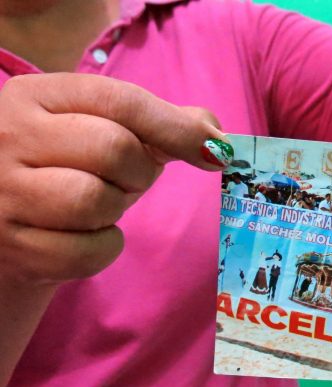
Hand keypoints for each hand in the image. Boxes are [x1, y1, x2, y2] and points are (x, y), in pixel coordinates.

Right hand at [0, 73, 225, 286]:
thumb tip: (214, 132)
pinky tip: (84, 236)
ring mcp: (4, 195)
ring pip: (96, 200)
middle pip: (113, 149)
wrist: (5, 219)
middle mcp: (8, 138)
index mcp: (33, 96)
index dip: (175, 126)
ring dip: (116, 209)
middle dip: (139, 171)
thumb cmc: (65, 168)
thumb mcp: (99, 131)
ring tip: (97, 204)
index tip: (216, 149)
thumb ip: (156, 124)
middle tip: (127, 179)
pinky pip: (88, 252)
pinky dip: (103, 249)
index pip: (117, 100)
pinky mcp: (13, 247)